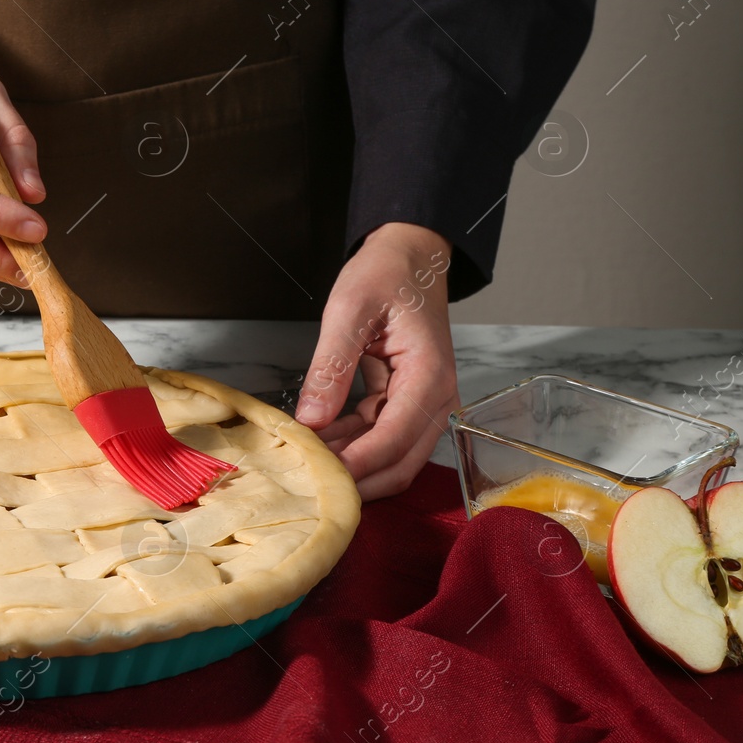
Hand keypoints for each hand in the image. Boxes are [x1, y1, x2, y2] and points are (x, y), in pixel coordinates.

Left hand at [294, 223, 459, 499]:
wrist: (410, 256)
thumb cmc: (385, 274)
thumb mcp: (348, 310)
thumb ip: (330, 366)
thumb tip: (311, 419)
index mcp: (429, 375)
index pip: (394, 438)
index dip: (358, 464)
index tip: (320, 477)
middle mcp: (437, 398)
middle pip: (400, 463)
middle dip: (357, 480)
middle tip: (308, 486)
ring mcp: (425, 403)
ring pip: (391, 457)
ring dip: (352, 466)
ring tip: (306, 465)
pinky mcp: (408, 402)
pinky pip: (381, 437)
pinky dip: (351, 445)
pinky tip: (319, 443)